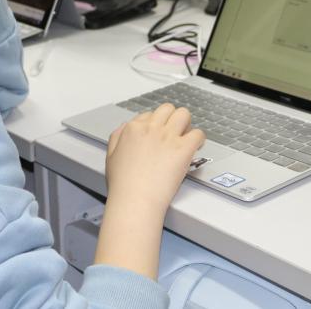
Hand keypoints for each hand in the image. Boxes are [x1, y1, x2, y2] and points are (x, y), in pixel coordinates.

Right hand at [93, 104, 204, 279]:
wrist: (135, 200)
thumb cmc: (123, 184)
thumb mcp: (111, 155)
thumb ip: (118, 137)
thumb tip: (126, 127)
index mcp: (133, 128)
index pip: (149, 114)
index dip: (155, 125)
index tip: (159, 135)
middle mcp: (151, 128)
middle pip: (168, 109)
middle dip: (172, 119)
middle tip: (174, 134)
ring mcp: (168, 137)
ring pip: (184, 114)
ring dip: (186, 124)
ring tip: (185, 138)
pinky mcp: (183, 149)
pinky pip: (198, 134)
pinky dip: (199, 139)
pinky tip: (195, 148)